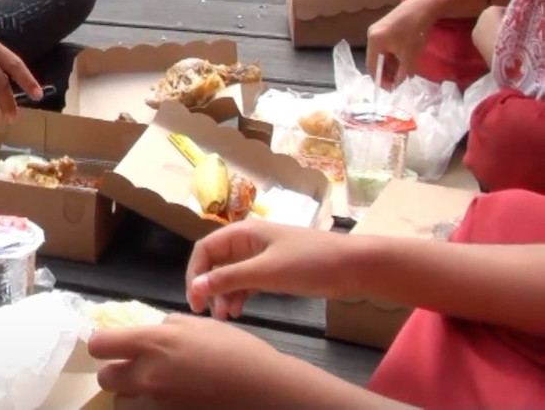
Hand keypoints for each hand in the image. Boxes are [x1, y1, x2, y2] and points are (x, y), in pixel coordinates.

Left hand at [89, 314, 295, 407]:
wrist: (266, 392)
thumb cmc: (237, 353)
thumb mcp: (199, 327)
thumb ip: (166, 328)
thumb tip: (149, 333)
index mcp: (152, 344)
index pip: (99, 344)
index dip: (104, 344)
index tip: (114, 346)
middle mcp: (147, 376)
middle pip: (105, 378)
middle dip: (118, 373)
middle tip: (137, 371)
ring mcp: (157, 405)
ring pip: (122, 404)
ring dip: (132, 397)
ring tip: (155, 391)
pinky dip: (150, 409)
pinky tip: (169, 402)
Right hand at [185, 220, 355, 317]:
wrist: (355, 266)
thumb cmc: (309, 263)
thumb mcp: (266, 272)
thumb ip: (228, 279)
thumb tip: (196, 287)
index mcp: (242, 233)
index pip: (205, 250)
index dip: (195, 274)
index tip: (194, 299)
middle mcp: (248, 242)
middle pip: (216, 263)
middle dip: (209, 287)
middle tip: (206, 313)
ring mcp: (262, 257)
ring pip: (231, 276)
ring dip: (224, 295)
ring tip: (225, 317)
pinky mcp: (275, 271)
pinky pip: (247, 283)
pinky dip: (240, 296)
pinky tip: (239, 311)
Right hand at [366, 0, 439, 85]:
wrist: (423, 6)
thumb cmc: (415, 30)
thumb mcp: (410, 54)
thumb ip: (403, 71)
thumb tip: (399, 84)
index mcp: (374, 42)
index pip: (372, 66)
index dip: (381, 79)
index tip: (391, 89)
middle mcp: (371, 35)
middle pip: (375, 59)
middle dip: (386, 72)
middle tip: (398, 82)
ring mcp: (377, 30)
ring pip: (381, 53)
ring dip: (391, 64)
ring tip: (402, 72)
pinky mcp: (384, 27)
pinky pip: (385, 46)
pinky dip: (393, 55)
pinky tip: (403, 60)